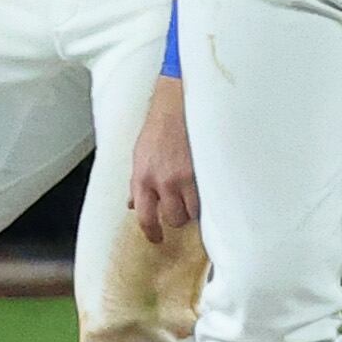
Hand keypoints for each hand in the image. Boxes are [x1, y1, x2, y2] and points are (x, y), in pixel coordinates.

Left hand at [126, 71, 199, 240]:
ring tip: (197, 195)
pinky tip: (208, 188)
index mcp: (142, 177)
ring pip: (193, 211)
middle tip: (182, 208)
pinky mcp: (204, 171)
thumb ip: (138, 183)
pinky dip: (208, 196)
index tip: (157, 238)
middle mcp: (162, 181)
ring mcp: (185, 177)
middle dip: (178, 217)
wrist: (179, 103)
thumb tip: (133, 205)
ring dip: (195, 207)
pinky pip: (208, 197)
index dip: (152, 232)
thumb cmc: (159, 126)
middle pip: (173, 218)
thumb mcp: (139, 155)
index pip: (145, 217)